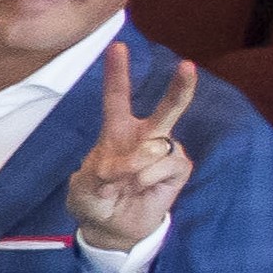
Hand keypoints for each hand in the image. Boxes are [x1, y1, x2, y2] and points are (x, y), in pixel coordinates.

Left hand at [68, 61, 200, 253]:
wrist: (111, 226)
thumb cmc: (95, 198)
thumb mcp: (84, 186)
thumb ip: (101, 172)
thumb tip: (132, 163)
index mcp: (117, 131)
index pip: (117, 97)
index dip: (118, 72)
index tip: (117, 46)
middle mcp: (146, 136)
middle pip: (166, 108)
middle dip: (180, 87)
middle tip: (188, 66)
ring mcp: (165, 151)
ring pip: (158, 146)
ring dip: (135, 166)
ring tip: (123, 182)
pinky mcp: (179, 169)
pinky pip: (166, 165)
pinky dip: (148, 177)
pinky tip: (141, 187)